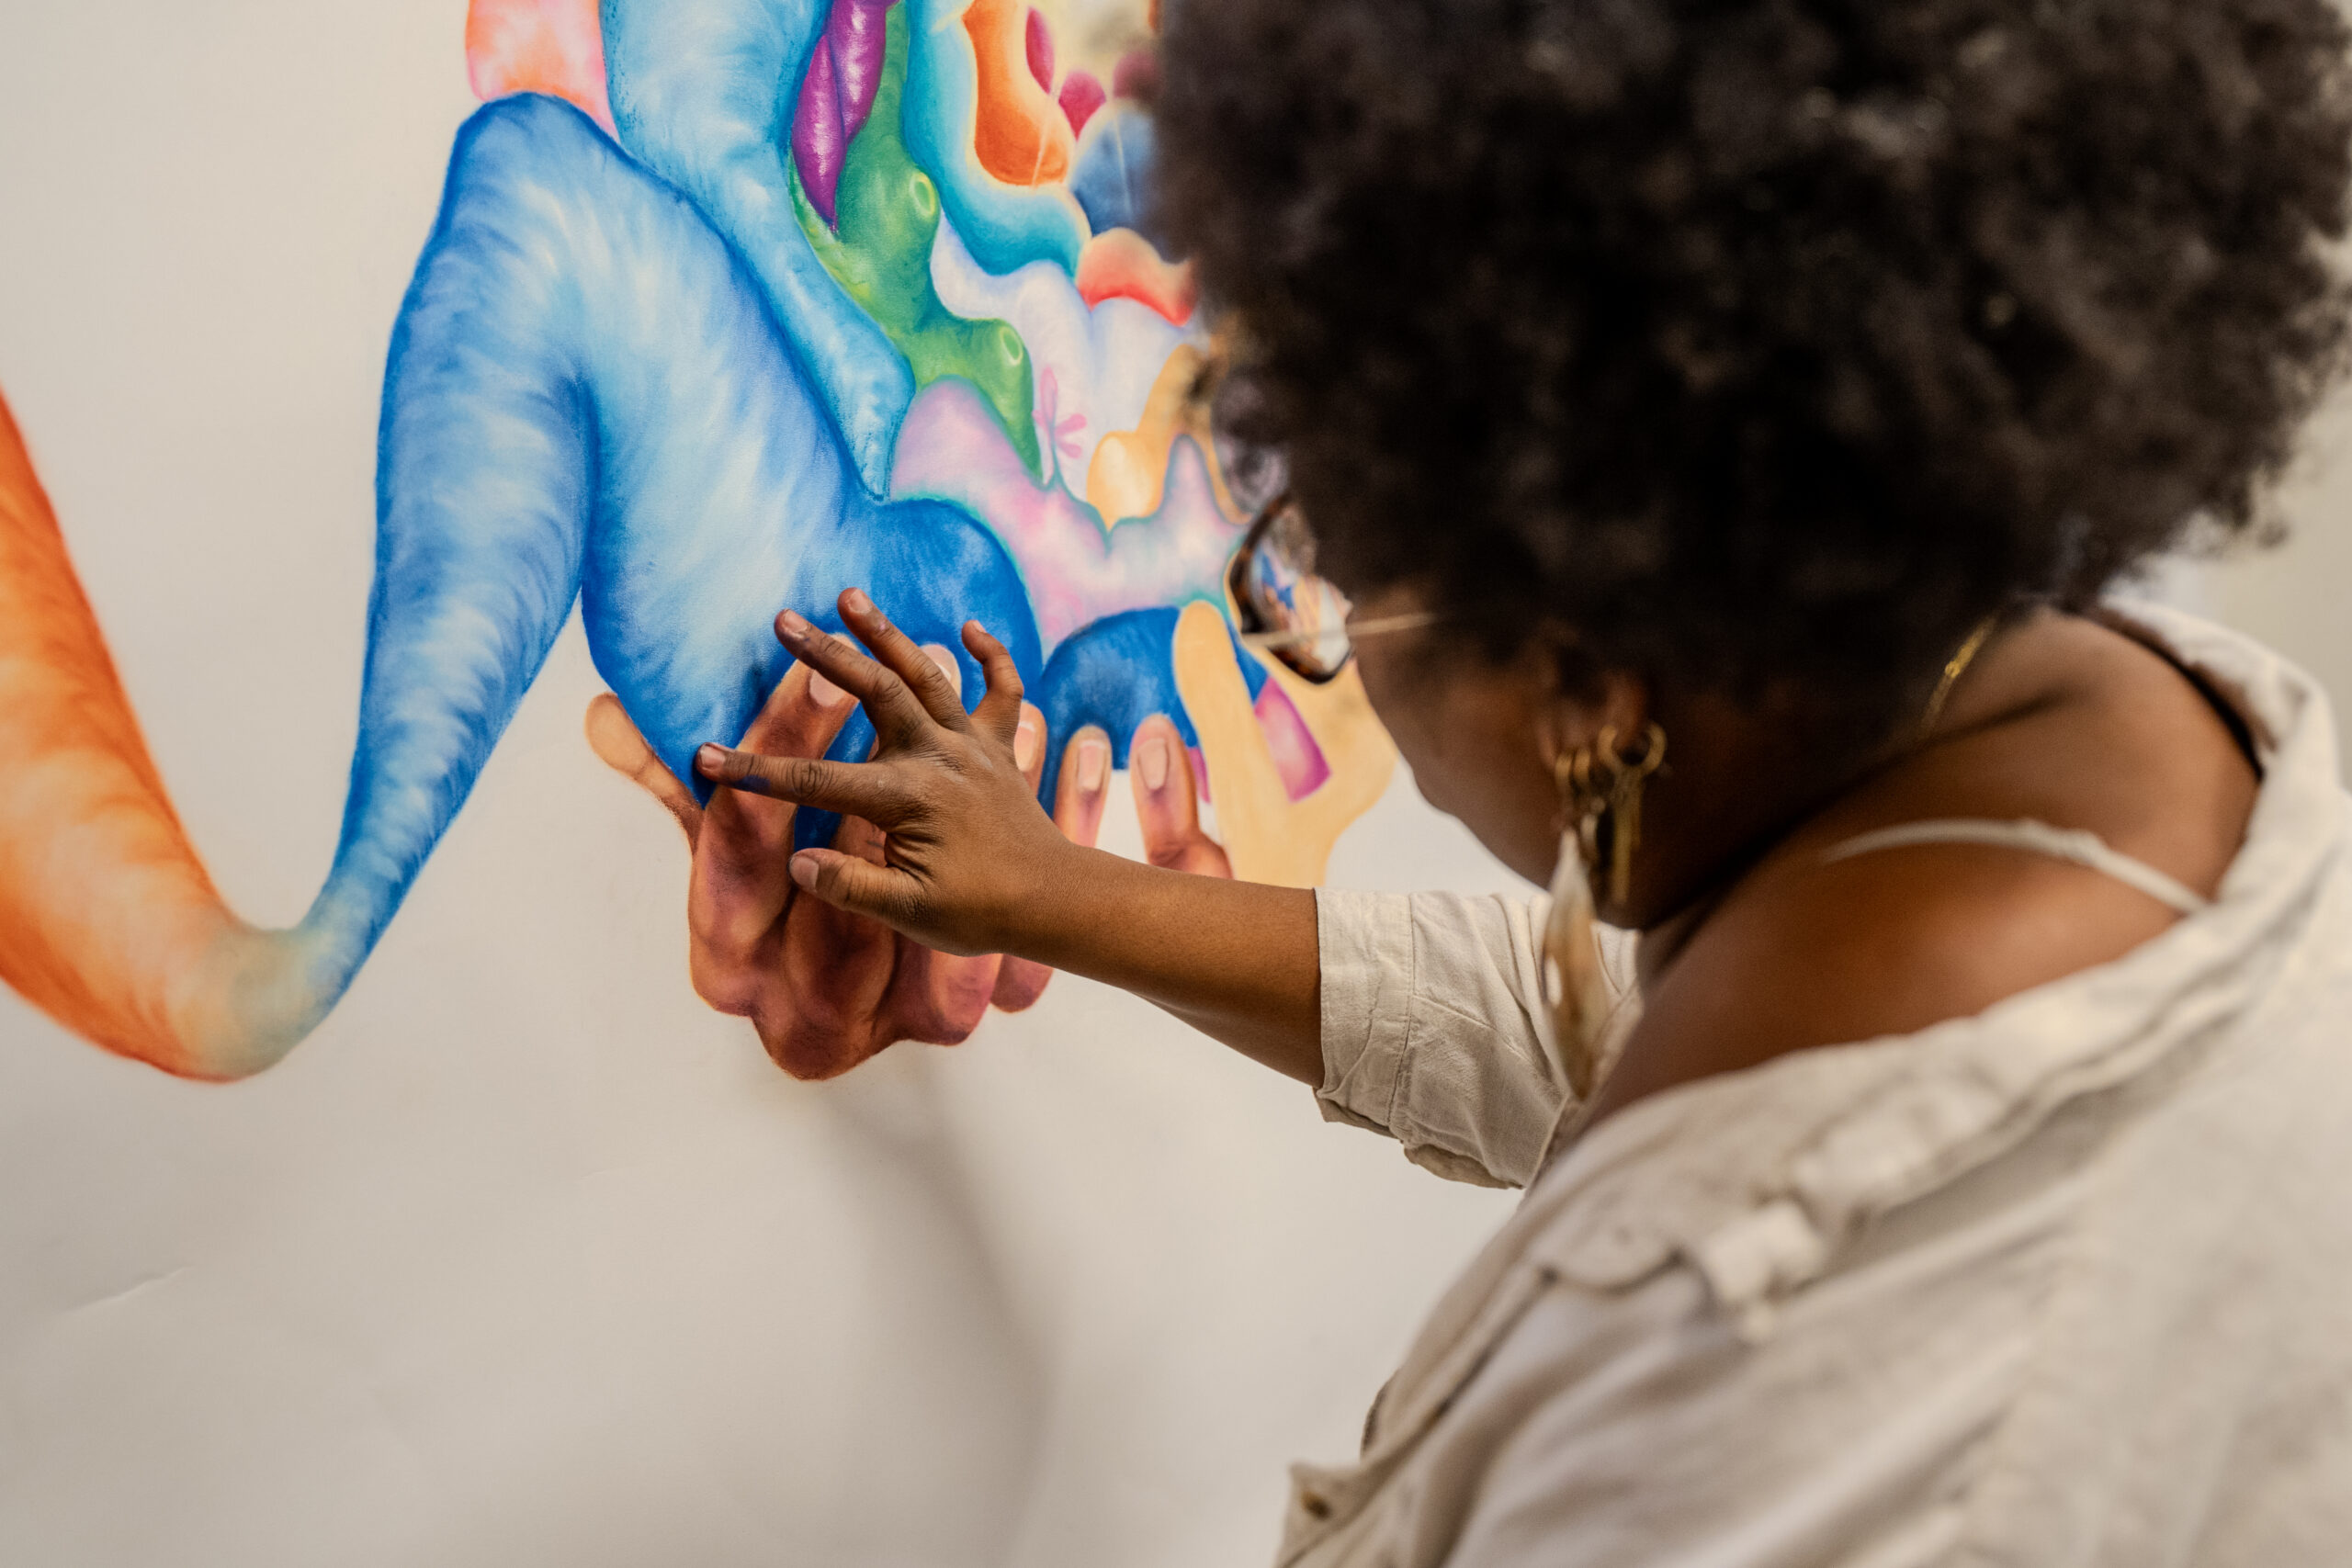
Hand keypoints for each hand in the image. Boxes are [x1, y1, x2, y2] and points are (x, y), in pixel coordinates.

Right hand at [587, 619, 1082, 1077]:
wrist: (1056, 903)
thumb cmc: (979, 913)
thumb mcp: (908, 912)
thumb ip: (851, 885)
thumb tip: (797, 862)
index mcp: (906, 798)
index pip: (813, 783)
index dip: (754, 773)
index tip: (702, 757)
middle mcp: (938, 758)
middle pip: (875, 692)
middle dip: (825, 654)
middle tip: (784, 619)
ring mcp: (972, 746)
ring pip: (927, 675)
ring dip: (887, 634)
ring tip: (848, 595)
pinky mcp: (999, 748)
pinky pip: (1002, 691)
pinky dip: (990, 656)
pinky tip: (969, 627)